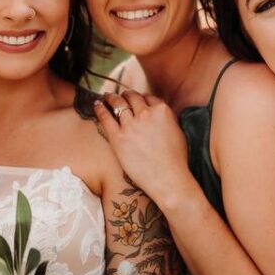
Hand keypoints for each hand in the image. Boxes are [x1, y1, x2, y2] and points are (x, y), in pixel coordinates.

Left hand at [94, 91, 192, 205]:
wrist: (168, 179)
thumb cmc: (176, 160)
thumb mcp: (177, 131)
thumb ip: (167, 119)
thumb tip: (160, 114)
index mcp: (162, 111)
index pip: (148, 97)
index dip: (141, 98)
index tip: (136, 100)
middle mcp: (146, 114)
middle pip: (132, 97)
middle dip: (126, 95)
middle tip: (121, 97)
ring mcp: (131, 125)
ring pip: (118, 103)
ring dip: (111, 98)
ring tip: (107, 97)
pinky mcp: (118, 137)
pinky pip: (105, 117)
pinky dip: (100, 108)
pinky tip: (97, 104)